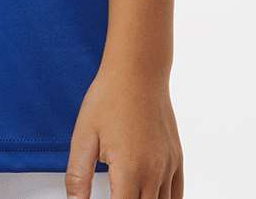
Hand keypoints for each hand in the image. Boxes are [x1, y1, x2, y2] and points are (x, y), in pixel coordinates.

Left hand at [64, 64, 183, 198]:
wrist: (138, 69)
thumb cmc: (110, 97)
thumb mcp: (83, 136)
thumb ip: (78, 177)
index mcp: (129, 171)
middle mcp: (153, 173)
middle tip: (114, 195)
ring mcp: (168, 167)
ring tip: (129, 194)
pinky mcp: (176, 158)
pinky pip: (177, 195)